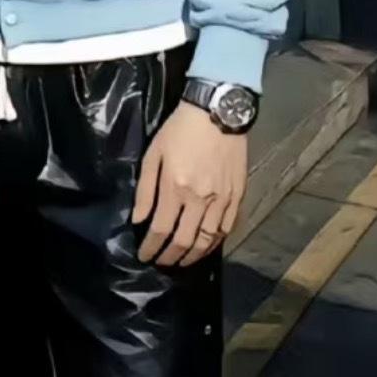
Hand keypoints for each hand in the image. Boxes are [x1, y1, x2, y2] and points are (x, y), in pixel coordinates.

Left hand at [133, 102, 247, 266]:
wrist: (217, 113)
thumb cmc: (179, 130)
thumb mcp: (153, 154)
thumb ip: (146, 190)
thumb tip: (139, 219)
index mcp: (176, 188)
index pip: (161, 229)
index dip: (151, 247)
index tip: (144, 255)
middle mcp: (200, 199)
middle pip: (184, 240)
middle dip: (170, 257)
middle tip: (161, 263)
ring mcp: (222, 199)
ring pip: (208, 240)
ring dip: (193, 256)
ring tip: (182, 261)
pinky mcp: (238, 196)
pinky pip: (227, 228)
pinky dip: (215, 243)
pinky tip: (206, 247)